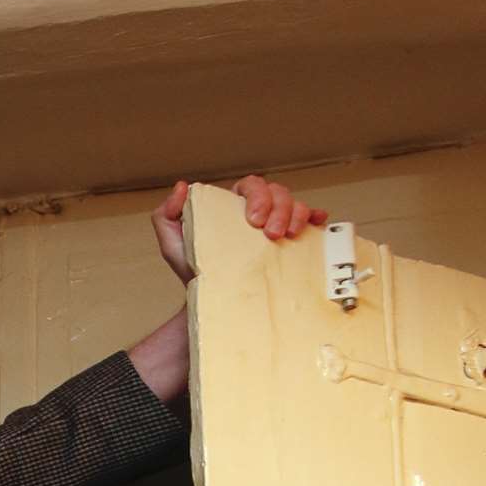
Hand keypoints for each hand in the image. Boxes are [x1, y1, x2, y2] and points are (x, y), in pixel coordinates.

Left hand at [151, 175, 328, 283]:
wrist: (215, 300)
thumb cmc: (195, 269)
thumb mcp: (172, 243)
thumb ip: (167, 215)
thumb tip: (182, 187)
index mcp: (232, 205)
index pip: (251, 186)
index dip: (258, 197)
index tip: (254, 221)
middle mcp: (258, 211)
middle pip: (278, 192)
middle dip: (279, 209)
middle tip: (272, 234)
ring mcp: (277, 225)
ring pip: (296, 204)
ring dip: (297, 215)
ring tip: (289, 236)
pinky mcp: (291, 243)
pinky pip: (310, 223)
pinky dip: (316, 218)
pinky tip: (319, 222)